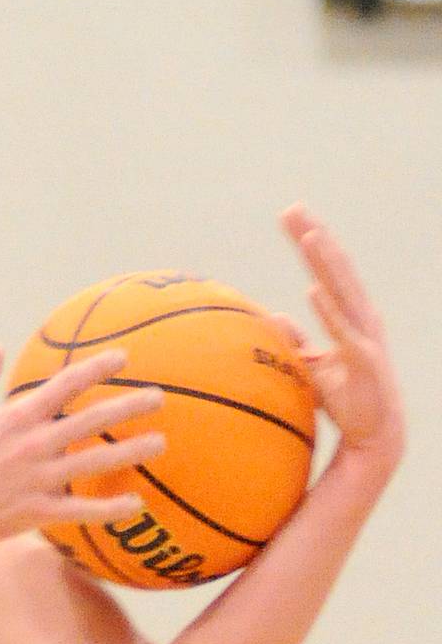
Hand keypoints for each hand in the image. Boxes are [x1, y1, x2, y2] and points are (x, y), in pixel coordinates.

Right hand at [0, 346, 166, 547]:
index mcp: (15, 416)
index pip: (67, 384)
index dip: (99, 367)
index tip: (124, 358)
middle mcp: (33, 443)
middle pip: (94, 419)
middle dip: (131, 406)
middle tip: (158, 398)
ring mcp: (38, 479)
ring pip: (97, 462)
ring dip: (133, 451)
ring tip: (159, 444)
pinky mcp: (37, 512)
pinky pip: (83, 510)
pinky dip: (112, 508)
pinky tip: (136, 503)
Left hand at [278, 204, 404, 469]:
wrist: (371, 434)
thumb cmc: (345, 397)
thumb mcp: (311, 365)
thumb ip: (294, 341)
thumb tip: (272, 318)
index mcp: (347, 315)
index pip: (324, 270)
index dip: (309, 241)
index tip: (289, 214)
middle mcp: (359, 317)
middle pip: (334, 270)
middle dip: (315, 238)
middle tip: (293, 209)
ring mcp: (364, 336)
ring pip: (343, 292)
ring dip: (325, 263)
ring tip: (310, 236)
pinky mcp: (364, 359)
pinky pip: (343, 331)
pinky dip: (329, 310)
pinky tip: (314, 290)